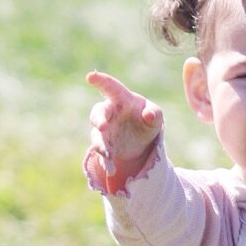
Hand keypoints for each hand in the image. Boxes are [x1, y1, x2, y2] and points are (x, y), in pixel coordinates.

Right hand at [84, 70, 163, 192]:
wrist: (142, 139)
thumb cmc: (147, 118)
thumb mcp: (155, 116)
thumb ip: (154, 113)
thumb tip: (149, 115)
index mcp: (121, 99)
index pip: (110, 87)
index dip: (100, 80)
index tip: (90, 76)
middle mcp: (109, 113)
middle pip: (99, 113)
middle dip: (99, 119)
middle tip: (102, 127)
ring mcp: (104, 129)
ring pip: (97, 135)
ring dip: (101, 144)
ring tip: (109, 154)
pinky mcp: (104, 145)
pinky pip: (101, 152)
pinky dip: (105, 160)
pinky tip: (111, 168)